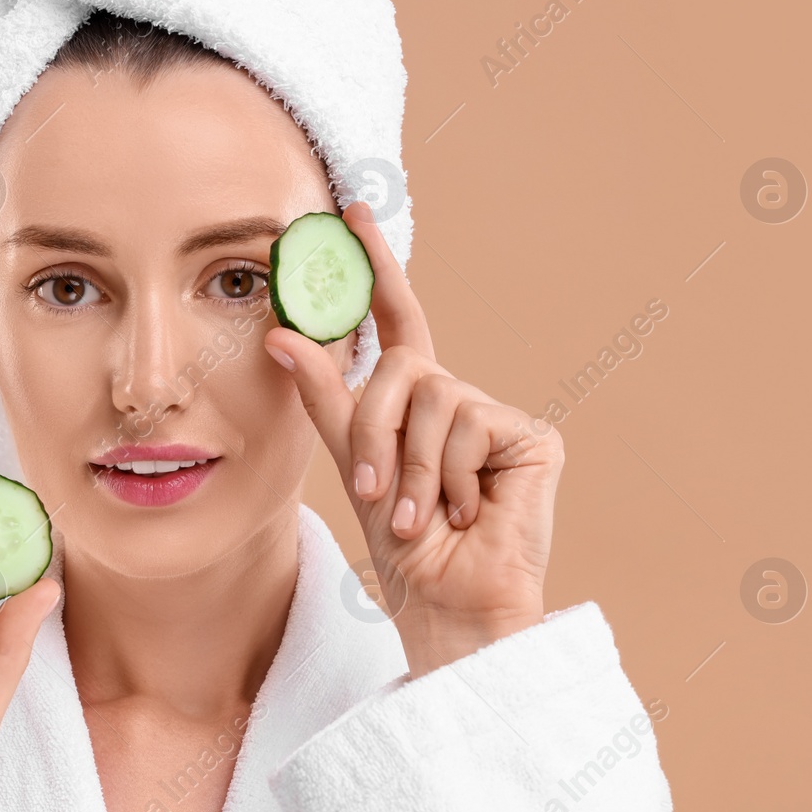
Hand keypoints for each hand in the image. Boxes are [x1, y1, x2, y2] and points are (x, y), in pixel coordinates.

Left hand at [263, 201, 563, 675]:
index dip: (374, 267)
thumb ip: (325, 395)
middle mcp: (457, 397)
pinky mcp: (531, 437)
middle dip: (374, 432)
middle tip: (372, 492)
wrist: (447, 601)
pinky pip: (467, 425)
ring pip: (432, 398)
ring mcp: (496, 415)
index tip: (351, 211)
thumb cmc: (402, 544)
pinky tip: (466, 511)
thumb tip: (280, 332)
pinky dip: (449, 476)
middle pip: (401, 368)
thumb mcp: (352, 462)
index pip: (395, 318)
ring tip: (420, 514)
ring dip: (410, 466)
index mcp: (414, 399)